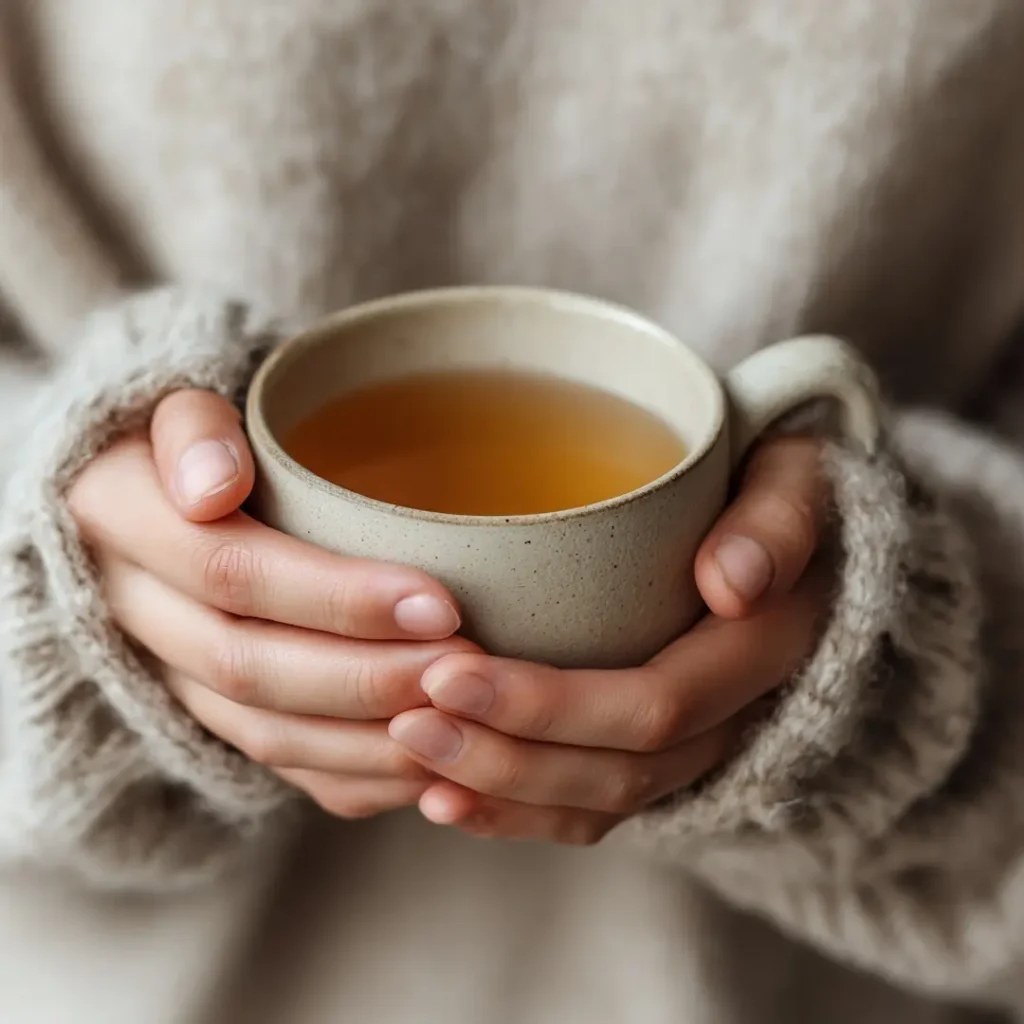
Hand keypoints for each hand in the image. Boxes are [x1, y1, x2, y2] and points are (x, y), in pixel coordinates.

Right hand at [69, 389, 475, 818]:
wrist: (157, 492)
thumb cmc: (202, 438)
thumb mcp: (183, 403)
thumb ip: (194, 430)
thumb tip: (214, 488)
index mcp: (118, 520)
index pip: (228, 571)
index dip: (336, 598)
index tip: (440, 603)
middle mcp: (133, 610)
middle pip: (250, 667)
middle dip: (367, 677)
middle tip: (464, 670)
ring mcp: (167, 672)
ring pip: (263, 733)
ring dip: (367, 741)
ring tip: (460, 723)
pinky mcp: (205, 711)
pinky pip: (275, 766)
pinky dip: (353, 776)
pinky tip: (425, 768)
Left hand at [388, 437, 833, 843]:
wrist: (785, 539)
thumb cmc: (774, 489)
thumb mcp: (795, 479)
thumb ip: (778, 520)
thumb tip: (733, 584)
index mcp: (762, 651)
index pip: (653, 704)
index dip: (549, 705)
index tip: (450, 674)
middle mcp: (734, 715)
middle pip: (618, 767)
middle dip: (505, 754)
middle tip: (407, 720)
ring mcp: (697, 744)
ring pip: (600, 799)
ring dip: (501, 791)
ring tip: (411, 757)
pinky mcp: (658, 750)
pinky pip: (595, 808)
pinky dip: (520, 814)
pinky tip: (447, 799)